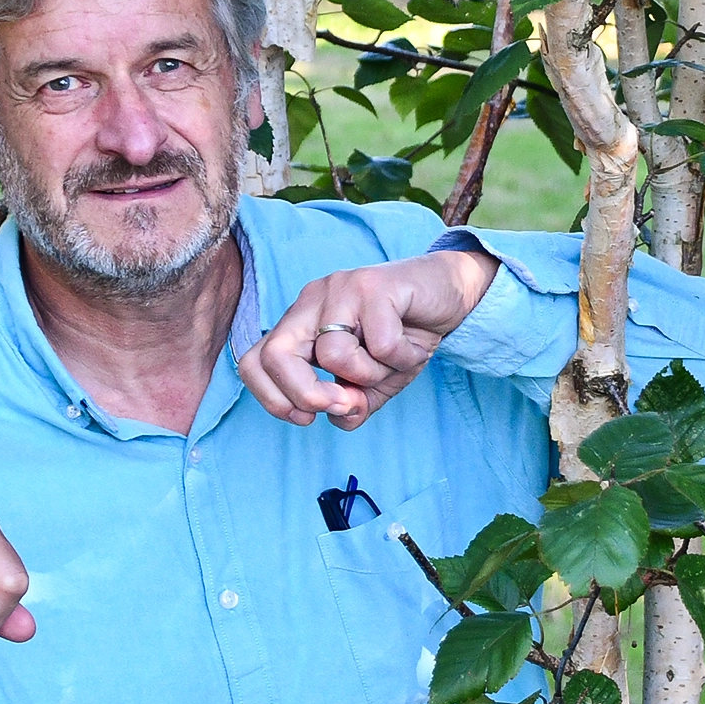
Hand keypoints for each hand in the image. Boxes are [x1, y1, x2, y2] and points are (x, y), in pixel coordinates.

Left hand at [238, 249, 498, 429]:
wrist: (450, 293)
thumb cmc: (403, 335)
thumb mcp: (374, 382)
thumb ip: (352, 406)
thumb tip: (340, 417)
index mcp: (300, 322)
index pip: (254, 363)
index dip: (273, 400)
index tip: (307, 418)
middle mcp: (312, 301)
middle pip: (275, 356)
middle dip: (306, 395)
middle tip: (345, 404)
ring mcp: (340, 289)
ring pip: (333, 354)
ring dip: (369, 375)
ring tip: (393, 361)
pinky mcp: (374, 285)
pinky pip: (380, 344)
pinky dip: (402, 359)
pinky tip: (413, 344)